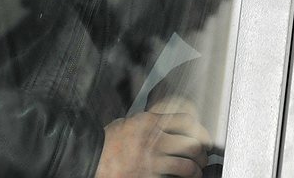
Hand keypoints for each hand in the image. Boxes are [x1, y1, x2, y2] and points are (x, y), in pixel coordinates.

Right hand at [95, 111, 210, 177]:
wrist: (89, 159)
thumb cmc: (107, 143)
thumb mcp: (128, 123)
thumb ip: (148, 122)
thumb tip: (168, 122)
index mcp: (149, 122)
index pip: (186, 121)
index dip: (200, 130)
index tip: (203, 138)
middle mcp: (152, 139)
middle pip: (191, 144)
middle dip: (201, 154)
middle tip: (202, 158)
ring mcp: (150, 160)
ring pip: (186, 165)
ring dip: (195, 170)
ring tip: (195, 172)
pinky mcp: (147, 176)